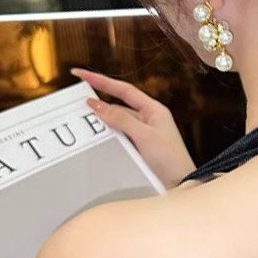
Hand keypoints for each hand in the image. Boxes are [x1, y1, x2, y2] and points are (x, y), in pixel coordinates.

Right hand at [71, 68, 195, 187]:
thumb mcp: (144, 136)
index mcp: (154, 110)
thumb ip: (121, 120)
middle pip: (119, 104)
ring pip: (118, 120)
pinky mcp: (140, 145)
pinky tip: (99, 135)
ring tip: (84, 117)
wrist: (180, 184)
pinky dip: (108, 133)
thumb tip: (99, 106)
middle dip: (99, 99)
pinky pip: (120, 134)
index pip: (124, 90)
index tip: (82, 74)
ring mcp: (145, 132)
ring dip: (103, 119)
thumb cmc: (170, 159)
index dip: (102, 80)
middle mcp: (150, 118)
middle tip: (77, 96)